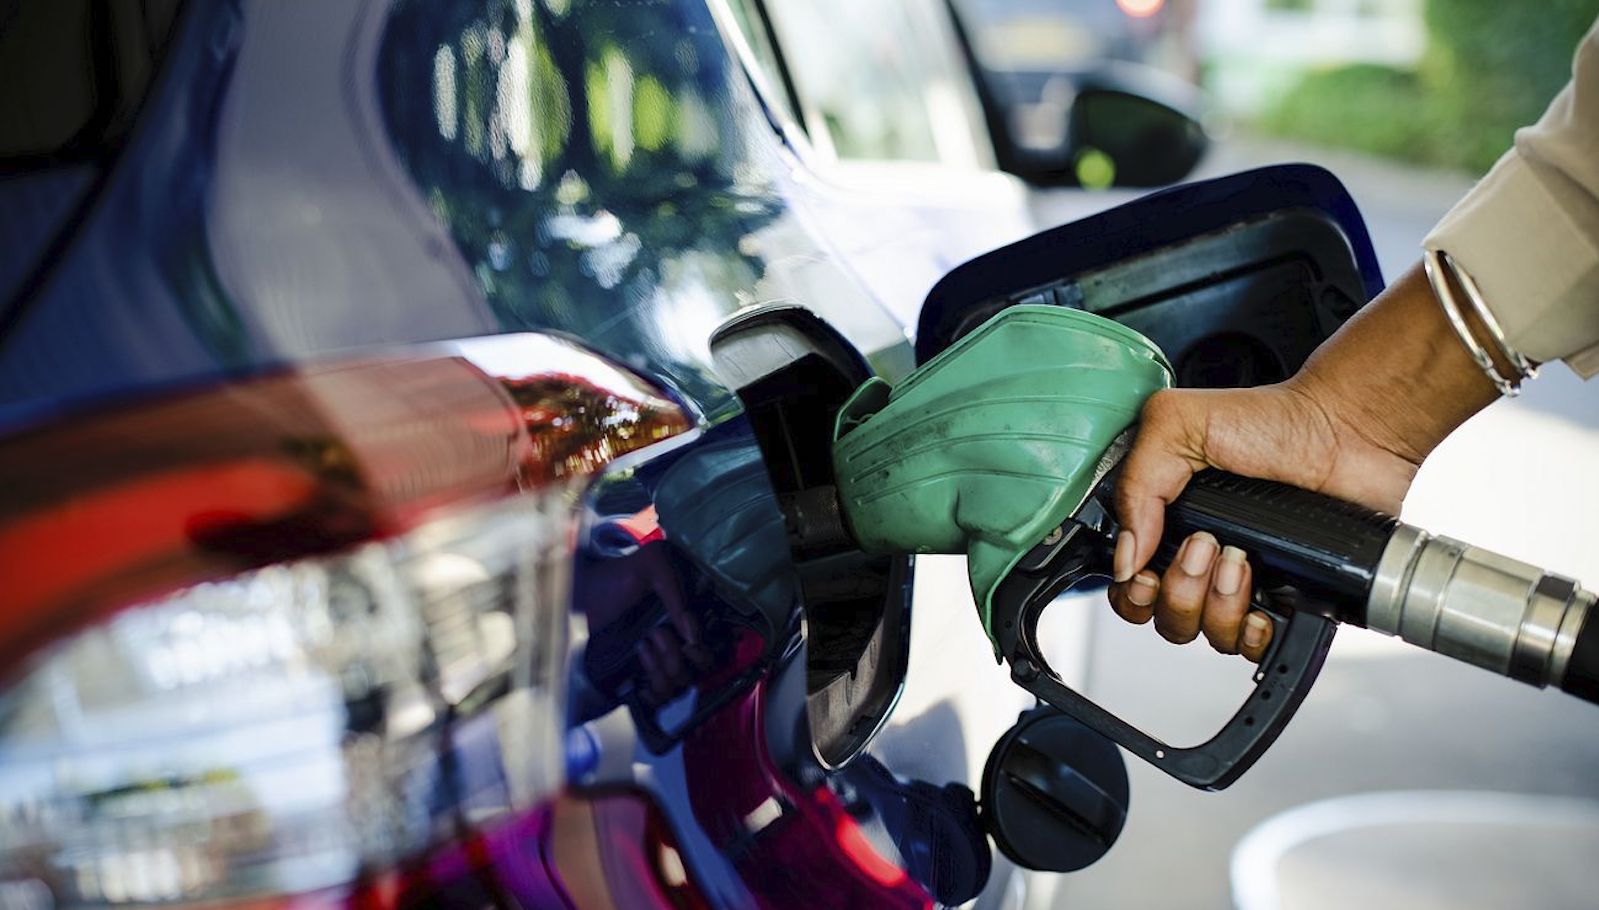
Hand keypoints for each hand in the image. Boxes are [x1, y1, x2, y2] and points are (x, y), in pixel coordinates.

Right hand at [1106, 263, 1500, 660]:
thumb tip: (1125, 557)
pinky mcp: (1290, 597)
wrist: (1345, 430)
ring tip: (1241, 560)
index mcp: (1168, 522)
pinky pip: (1257, 646)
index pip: (1130, 585)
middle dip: (1180, 591)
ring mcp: (1244, 581)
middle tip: (1206, 546)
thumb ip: (1135, 485)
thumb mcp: (1176, 425)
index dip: (1133, 591)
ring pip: (1208, 635)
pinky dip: (1255, 634)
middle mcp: (1202, 557)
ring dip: (1219, 605)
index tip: (1147, 571)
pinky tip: (1264, 604)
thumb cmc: (1271, 419)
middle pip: (1165, 619)